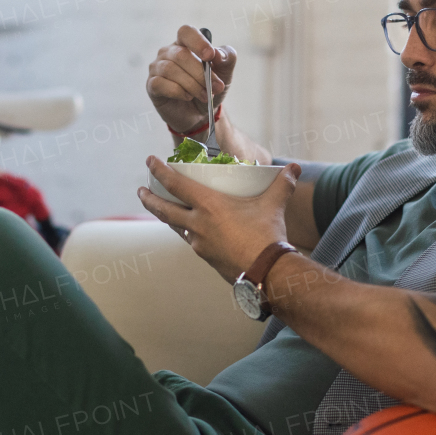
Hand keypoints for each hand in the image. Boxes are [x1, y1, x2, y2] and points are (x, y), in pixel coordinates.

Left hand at [137, 157, 300, 281]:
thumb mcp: (274, 205)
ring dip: (165, 216)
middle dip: (149, 199)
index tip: (149, 161)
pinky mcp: (206, 258)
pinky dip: (185, 232)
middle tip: (141, 190)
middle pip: (163, 210)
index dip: (159, 171)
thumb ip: (282, 184)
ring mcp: (199, 244)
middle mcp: (198, 225)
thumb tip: (294, 169)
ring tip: (161, 209)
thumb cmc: (267, 237)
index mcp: (209, 206)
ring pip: (174, 226)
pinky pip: (190, 240)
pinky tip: (190, 231)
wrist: (267, 273)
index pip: (175, 184)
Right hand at [146, 25, 237, 134]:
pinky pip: (160, 84)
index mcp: (185, 44)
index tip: (210, 56)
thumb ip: (227, 59)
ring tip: (204, 95)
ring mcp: (157, 68)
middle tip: (215, 87)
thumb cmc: (209, 88)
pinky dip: (177, 91)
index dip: (197, 42)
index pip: (186, 32)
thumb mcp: (225, 74)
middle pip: (181, 55)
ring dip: (191, 84)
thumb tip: (218, 54)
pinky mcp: (152, 85)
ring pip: (170, 69)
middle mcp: (168, 52)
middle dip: (200, 73)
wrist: (199, 114)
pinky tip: (187, 97)